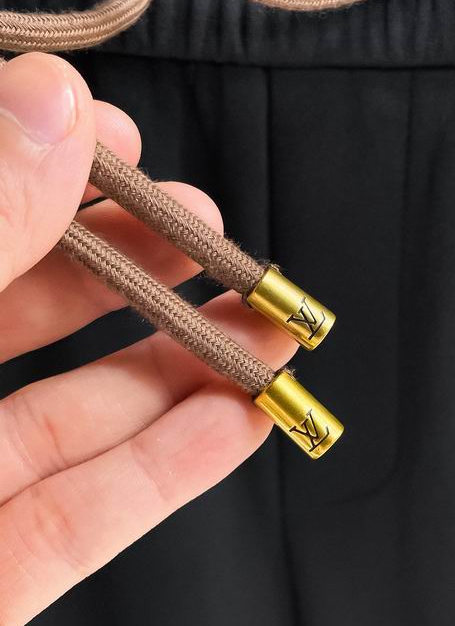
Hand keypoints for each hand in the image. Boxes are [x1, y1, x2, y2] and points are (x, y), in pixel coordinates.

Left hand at [0, 54, 295, 625]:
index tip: (113, 140)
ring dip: (178, 372)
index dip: (35, 168)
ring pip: (69, 416)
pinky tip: (233, 423)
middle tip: (211, 233)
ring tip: (259, 329)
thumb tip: (45, 107)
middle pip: (20, 313)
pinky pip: (82, 517)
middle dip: (133, 268)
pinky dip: (166, 472)